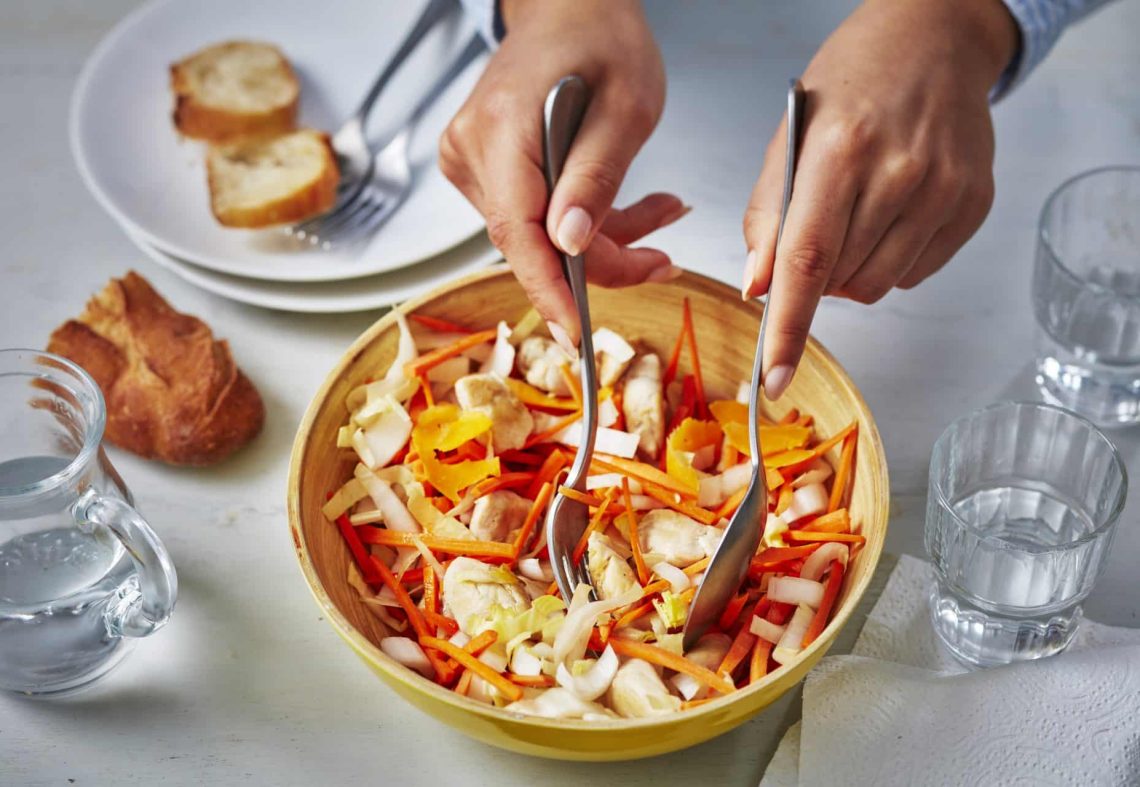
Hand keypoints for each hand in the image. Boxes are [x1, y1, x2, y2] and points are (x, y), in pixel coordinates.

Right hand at [440, 0, 683, 351]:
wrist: (569, 8)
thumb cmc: (600, 39)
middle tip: (662, 259)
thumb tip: (570, 244)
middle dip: (600, 261)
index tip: (576, 334)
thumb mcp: (626, 105)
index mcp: (501, 130)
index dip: (548, 290)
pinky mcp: (487, 171)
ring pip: (540, 234)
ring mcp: (474, 163)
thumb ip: (598, 176)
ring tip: (662, 214)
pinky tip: (634, 207)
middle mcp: (472, 151)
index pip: (516, 231)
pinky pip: (537, 216)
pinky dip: (588, 220)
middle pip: (532, 240)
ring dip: (604, 238)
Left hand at [741, 0, 1018, 398]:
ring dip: (850, 272)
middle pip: (841, 281)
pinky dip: (889, 260)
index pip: (807, 260)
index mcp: (841, 152)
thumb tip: (759, 288)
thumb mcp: (790, 135)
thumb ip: (770, 214)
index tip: (774, 378)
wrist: (935, 41)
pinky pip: (915, 273)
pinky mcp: (974, 204)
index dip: (787, 328)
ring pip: (877, 287)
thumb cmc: (852, 83)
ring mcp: (945, 191)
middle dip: (815, 276)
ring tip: (853, 216)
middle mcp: (900, 174)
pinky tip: (889, 213)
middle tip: (818, 227)